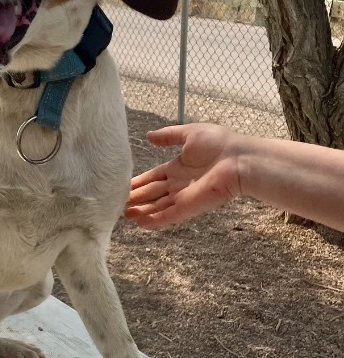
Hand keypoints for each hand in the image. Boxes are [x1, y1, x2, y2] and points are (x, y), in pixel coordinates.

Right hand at [125, 124, 244, 227]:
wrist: (239, 159)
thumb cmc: (219, 144)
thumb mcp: (190, 133)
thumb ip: (168, 136)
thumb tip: (149, 136)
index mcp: (180, 166)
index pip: (155, 176)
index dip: (141, 181)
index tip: (125, 186)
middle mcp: (180, 184)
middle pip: (154, 193)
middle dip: (137, 198)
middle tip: (118, 203)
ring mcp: (184, 197)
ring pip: (158, 206)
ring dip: (142, 211)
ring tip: (124, 215)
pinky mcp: (189, 207)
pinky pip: (168, 215)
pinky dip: (154, 220)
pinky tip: (139, 223)